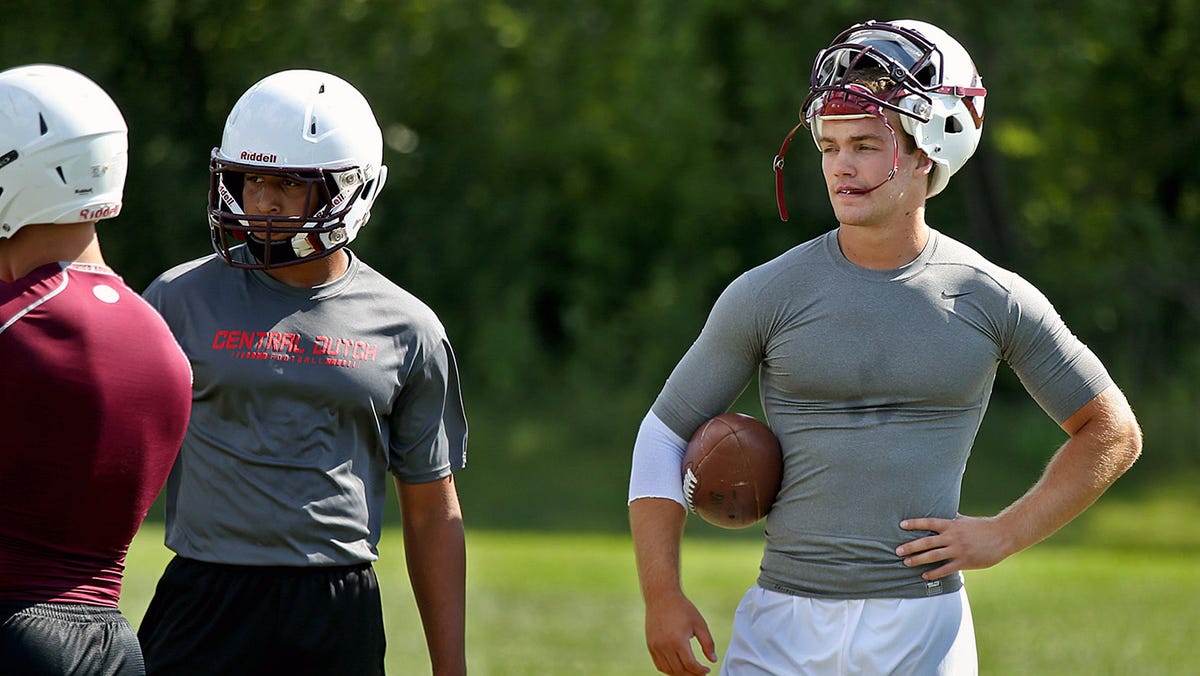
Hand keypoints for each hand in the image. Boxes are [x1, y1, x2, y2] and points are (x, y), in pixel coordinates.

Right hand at [644, 591, 717, 674]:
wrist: (661, 596)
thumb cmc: (682, 608)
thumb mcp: (699, 624)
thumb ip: (708, 643)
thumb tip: (713, 660)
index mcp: (678, 640)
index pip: (690, 665)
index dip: (700, 671)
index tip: (707, 670)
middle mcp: (664, 646)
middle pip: (679, 670)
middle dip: (691, 674)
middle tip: (700, 673)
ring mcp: (655, 647)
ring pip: (668, 670)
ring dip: (680, 673)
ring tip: (690, 670)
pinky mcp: (650, 645)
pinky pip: (660, 665)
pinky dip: (669, 670)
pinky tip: (678, 666)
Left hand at [896, 514, 1013, 580]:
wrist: (1002, 536)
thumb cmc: (982, 527)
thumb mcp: (964, 520)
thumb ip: (951, 519)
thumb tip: (942, 512)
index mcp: (952, 525)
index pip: (929, 522)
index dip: (915, 523)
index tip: (901, 525)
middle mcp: (952, 537)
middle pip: (927, 541)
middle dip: (911, 546)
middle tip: (898, 551)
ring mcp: (958, 550)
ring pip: (933, 556)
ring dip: (918, 560)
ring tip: (906, 563)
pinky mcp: (965, 561)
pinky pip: (946, 569)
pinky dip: (934, 572)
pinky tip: (924, 575)